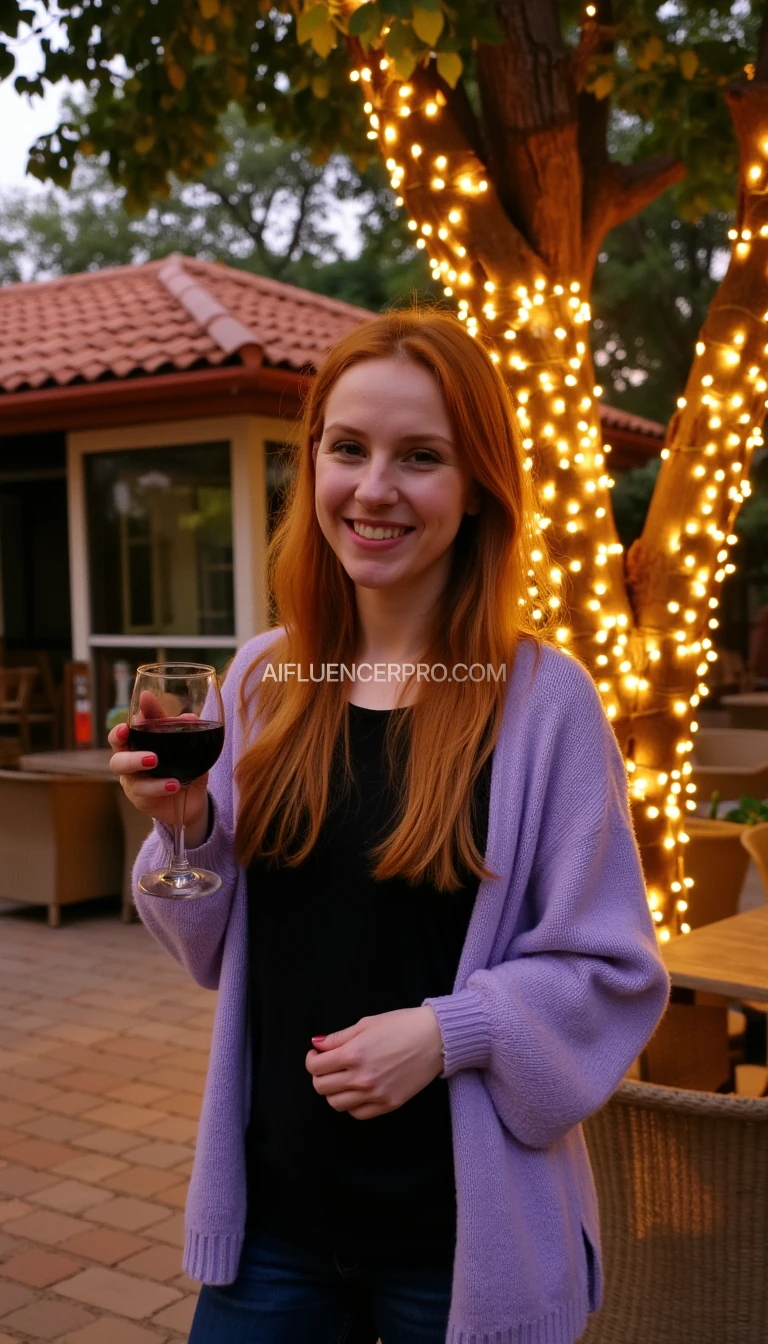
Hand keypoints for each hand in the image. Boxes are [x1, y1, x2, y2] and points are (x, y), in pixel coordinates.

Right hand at [109, 693, 209, 846]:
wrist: (192, 801)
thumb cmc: (182, 769)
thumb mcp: (185, 749)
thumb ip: (183, 731)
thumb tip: (189, 717)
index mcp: (136, 746)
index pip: (123, 734)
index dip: (121, 730)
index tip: (126, 725)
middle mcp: (130, 764)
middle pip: (117, 760)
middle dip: (131, 757)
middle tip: (151, 757)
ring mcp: (134, 783)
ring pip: (128, 778)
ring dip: (143, 772)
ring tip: (160, 767)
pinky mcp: (142, 801)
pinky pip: (145, 794)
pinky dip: (159, 787)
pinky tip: (173, 785)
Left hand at [304, 1007, 444, 1119]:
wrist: (436, 1038)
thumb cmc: (402, 1025)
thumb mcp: (366, 1023)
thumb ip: (338, 1037)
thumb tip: (316, 1045)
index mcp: (354, 1054)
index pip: (316, 1067)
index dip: (311, 1059)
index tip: (317, 1054)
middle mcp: (362, 1078)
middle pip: (322, 1087)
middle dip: (319, 1075)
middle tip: (327, 1066)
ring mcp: (375, 1094)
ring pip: (336, 1104)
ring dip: (333, 1091)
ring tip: (342, 1078)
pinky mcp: (388, 1104)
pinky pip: (357, 1113)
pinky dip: (351, 1104)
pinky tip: (357, 1090)